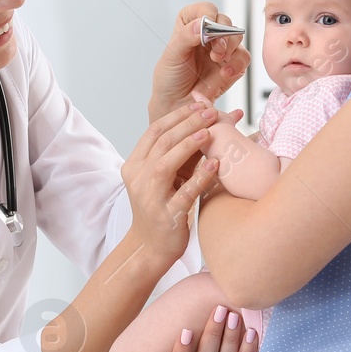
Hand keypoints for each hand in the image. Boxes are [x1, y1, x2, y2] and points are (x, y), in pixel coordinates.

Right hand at [119, 100, 222, 268]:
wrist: (151, 246)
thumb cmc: (161, 208)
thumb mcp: (162, 178)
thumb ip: (176, 155)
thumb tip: (205, 126)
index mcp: (135, 165)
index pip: (154, 131)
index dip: (177, 115)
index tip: (199, 104)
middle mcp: (138, 178)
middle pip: (161, 142)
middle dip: (187, 123)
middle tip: (210, 112)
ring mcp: (150, 197)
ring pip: (166, 164)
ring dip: (188, 145)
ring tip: (209, 131)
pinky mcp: (167, 215)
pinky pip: (184, 193)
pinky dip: (200, 177)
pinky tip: (215, 166)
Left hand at [149, 3, 252, 122]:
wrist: (177, 103)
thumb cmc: (170, 78)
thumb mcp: (172, 55)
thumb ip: (185, 37)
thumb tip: (201, 24)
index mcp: (190, 25)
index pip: (205, 9)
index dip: (208, 15)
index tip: (206, 27)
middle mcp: (208, 35)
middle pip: (225, 22)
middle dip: (222, 34)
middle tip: (215, 48)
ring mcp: (222, 50)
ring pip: (237, 37)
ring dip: (230, 47)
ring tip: (217, 60)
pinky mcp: (232, 65)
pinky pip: (243, 58)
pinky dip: (237, 63)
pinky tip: (225, 72)